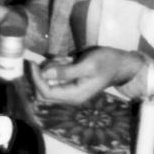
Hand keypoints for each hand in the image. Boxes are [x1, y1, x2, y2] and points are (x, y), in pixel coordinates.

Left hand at [29, 46, 145, 104]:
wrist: (121, 63)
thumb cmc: (107, 63)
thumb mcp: (88, 65)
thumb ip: (66, 71)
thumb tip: (45, 74)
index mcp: (74, 95)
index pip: (45, 92)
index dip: (36, 79)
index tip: (33, 63)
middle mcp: (69, 95)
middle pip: (43, 89)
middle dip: (44, 73)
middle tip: (58, 59)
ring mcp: (69, 89)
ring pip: (47, 80)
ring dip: (52, 67)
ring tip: (68, 58)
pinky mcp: (70, 82)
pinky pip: (55, 75)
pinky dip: (57, 65)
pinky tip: (70, 58)